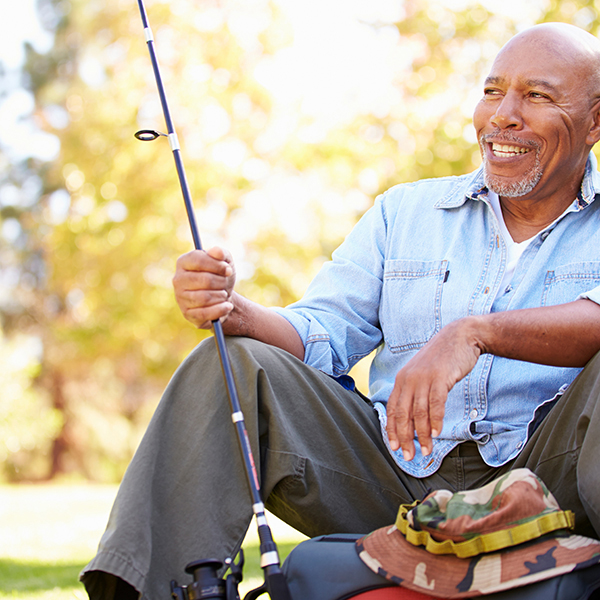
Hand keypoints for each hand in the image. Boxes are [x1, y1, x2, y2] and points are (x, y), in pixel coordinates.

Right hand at [172, 246, 235, 328]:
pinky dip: (220, 309)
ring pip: (205, 298)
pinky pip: (205, 313)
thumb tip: (216, 252)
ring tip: (223, 294)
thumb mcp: (225, 262)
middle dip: (221, 282)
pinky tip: (227, 306)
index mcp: (184, 262)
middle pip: (204, 280)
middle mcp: (178, 279)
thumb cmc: (221, 276)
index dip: (217, 265)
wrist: (222, 298)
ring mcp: (180, 297)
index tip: (228, 270)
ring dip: (221, 296)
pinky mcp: (187, 313)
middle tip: (225, 284)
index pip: (199, 260)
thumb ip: (222, 253)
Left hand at [386, 318, 482, 460]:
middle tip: (409, 456)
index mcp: (402, 379)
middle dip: (405, 438)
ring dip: (422, 435)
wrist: (460, 336)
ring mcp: (424, 378)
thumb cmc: (442, 359)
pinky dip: (435, 420)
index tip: (395, 448)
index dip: (392, 430)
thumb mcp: (422, 374)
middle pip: (403, 414)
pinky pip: (435, 403)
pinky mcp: (440, 377)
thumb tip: (411, 417)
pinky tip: (436, 432)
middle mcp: (409, 379)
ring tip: (426, 450)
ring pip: (419, 412)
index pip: (392, 410)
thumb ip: (415, 392)